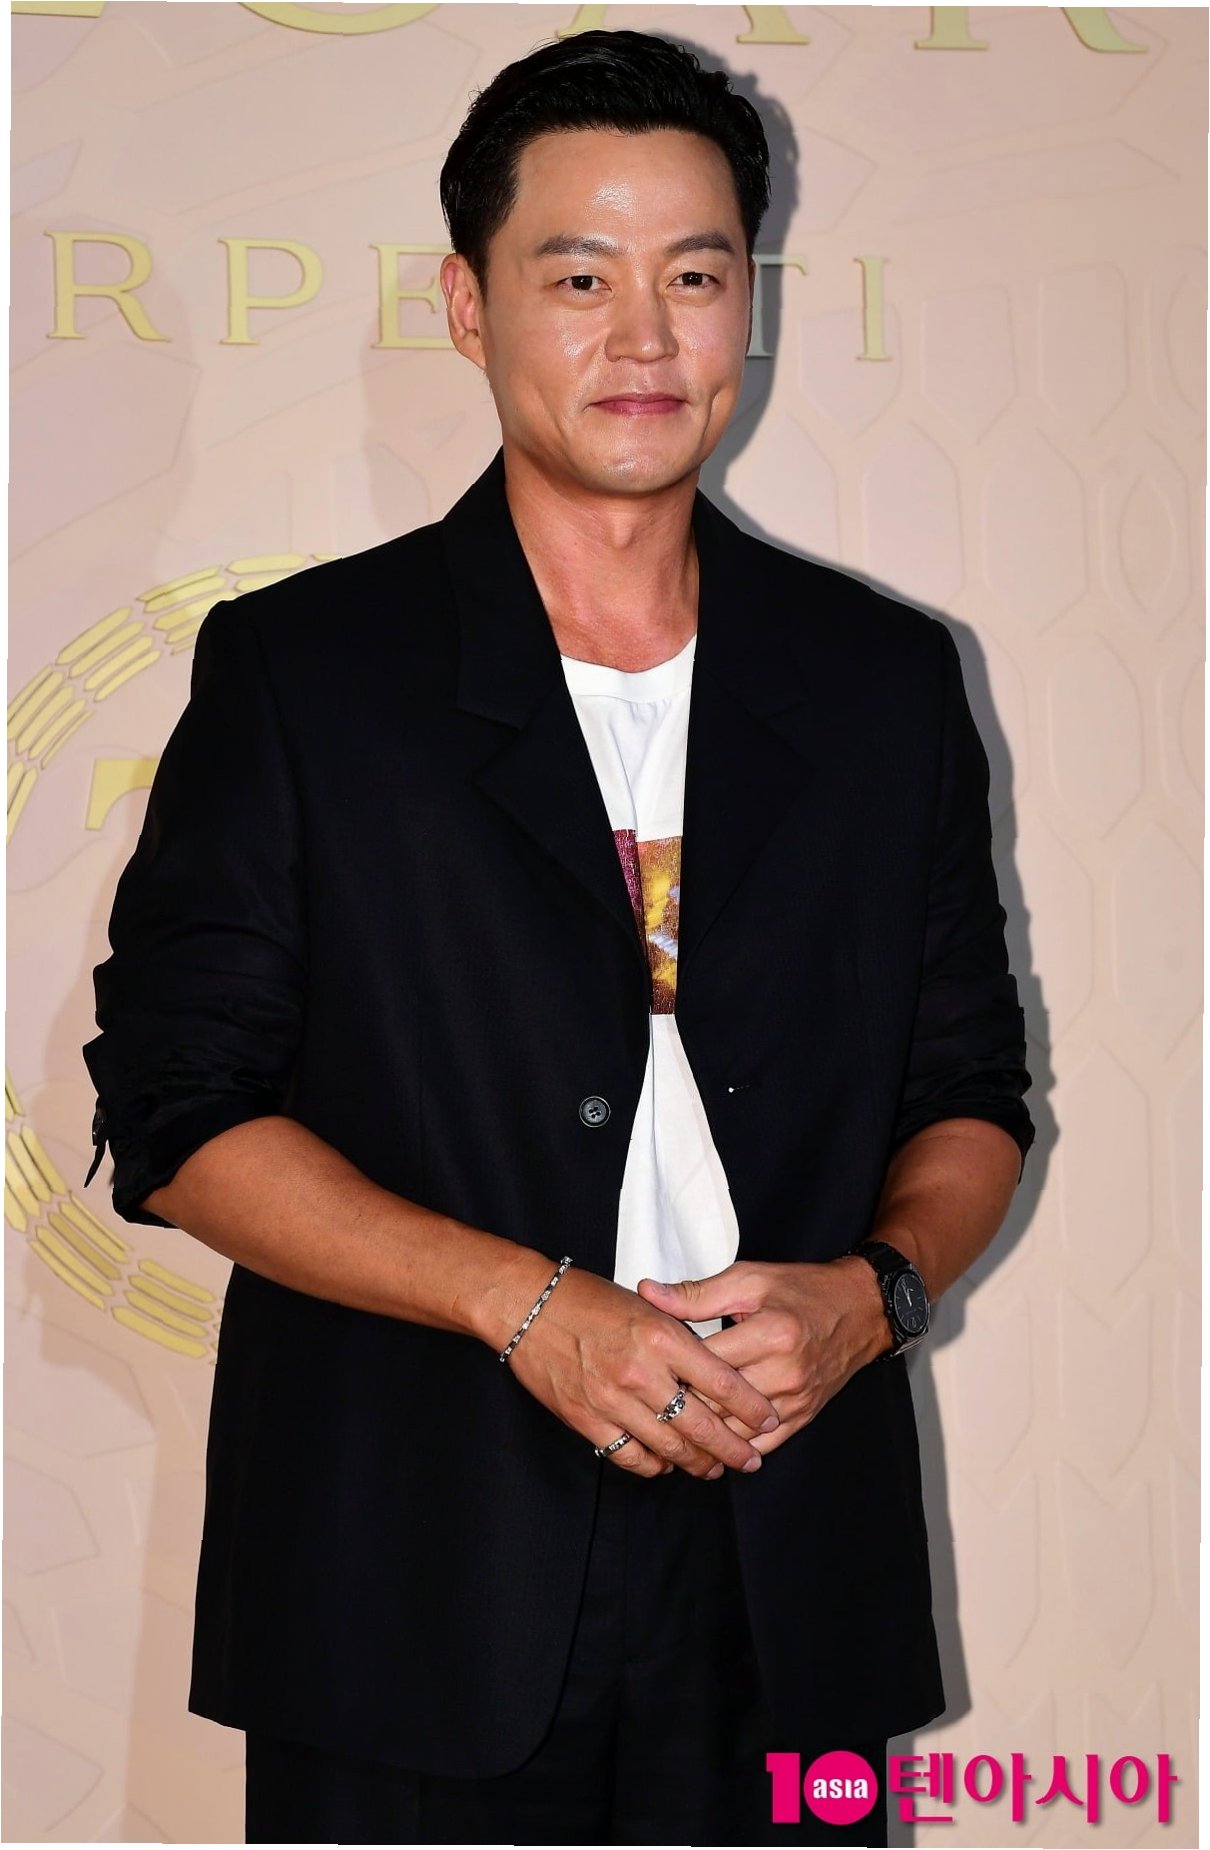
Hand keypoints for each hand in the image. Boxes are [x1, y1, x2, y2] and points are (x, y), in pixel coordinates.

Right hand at [502, 1264, 780, 1479]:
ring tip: (714, 1469)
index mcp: (662, 1335)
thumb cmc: (590, 1298)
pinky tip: (665, 1465)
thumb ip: (682, 1335)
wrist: (528, 1304)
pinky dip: (652, 1466)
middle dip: (733, 1448)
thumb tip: (717, 1369)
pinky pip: (629, 1455)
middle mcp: (641, 1371)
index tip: (769, 1418)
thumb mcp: (646, 1304)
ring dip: (697, 1463)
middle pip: (701, 1424)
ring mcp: (612, 1399)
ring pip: (669, 1447)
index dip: (751, 1407)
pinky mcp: (586, 1419)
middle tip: (751, 1460)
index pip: (722, 1382)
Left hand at [635, 1256, 889, 1458]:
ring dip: (703, 1430)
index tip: (646, 1366)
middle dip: (682, 1402)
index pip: (707, 1362)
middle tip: (649, 1399)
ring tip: (669, 1425)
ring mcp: (796, 1399)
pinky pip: (761, 1444)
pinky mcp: (803, 1416)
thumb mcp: (750, 1279)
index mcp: (771, 1333)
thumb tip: (647, 1293)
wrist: (860, 1310)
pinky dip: (733, 1447)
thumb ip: (696, 1293)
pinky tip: (707, 1446)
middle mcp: (785, 1372)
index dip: (672, 1366)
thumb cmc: (802, 1290)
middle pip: (718, 1401)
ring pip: (735, 1429)